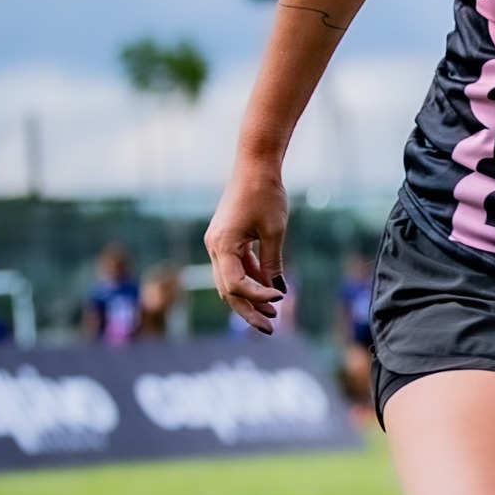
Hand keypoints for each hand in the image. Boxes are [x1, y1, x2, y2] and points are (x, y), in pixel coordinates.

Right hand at [205, 165, 288, 334]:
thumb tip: (278, 290)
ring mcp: (218, 244)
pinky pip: (236, 267)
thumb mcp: (274, 232)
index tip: (281, 297)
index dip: (259, 296)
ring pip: (231, 281)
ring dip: (250, 298)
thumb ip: (272, 263)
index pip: (236, 285)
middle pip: (228, 290)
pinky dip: (251, 280)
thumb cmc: (265, 194)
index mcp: (222, 246)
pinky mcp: (226, 240)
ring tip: (272, 315)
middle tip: (271, 328)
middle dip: (249, 311)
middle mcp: (214, 248)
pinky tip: (270, 291)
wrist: (254, 166)